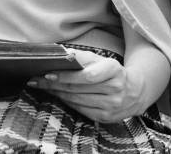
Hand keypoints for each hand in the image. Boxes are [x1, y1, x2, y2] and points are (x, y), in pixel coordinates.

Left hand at [26, 48, 144, 123]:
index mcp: (113, 70)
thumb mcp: (99, 59)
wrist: (134, 91)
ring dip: (57, 94)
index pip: (86, 75)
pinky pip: (81, 110)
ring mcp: (111, 106)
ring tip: (42, 86)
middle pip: (78, 89)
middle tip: (36, 80)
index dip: (66, 76)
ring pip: (77, 100)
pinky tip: (57, 95)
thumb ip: (80, 56)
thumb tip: (59, 54)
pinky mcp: (106, 117)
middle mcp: (114, 89)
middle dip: (54, 84)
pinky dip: (67, 102)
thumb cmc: (110, 71)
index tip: (48, 73)